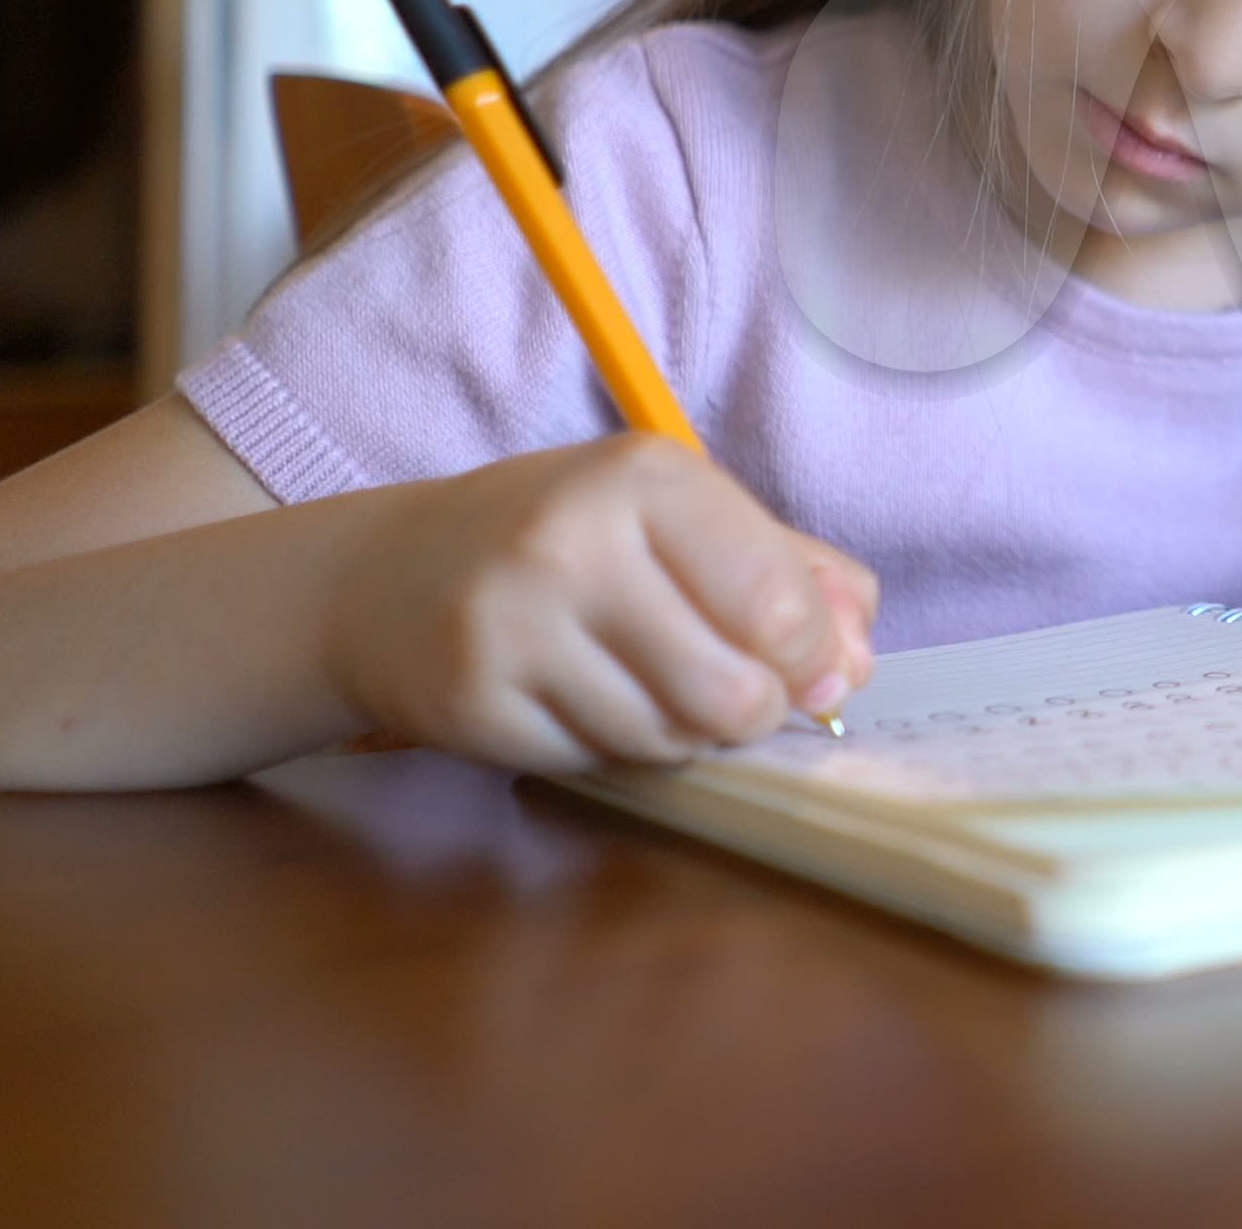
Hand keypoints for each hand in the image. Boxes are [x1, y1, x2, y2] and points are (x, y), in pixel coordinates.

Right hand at [326, 434, 878, 771]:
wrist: (386, 576)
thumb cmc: (568, 539)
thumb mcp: (682, 517)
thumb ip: (794, 572)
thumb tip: (855, 661)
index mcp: (646, 478)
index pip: (775, 600)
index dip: (815, 659)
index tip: (818, 674)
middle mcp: (572, 543)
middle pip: (730, 690)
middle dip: (755, 712)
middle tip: (738, 698)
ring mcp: (512, 626)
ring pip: (668, 740)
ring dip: (683, 734)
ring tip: (650, 686)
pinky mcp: (471, 702)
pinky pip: (597, 763)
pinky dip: (612, 749)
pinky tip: (583, 702)